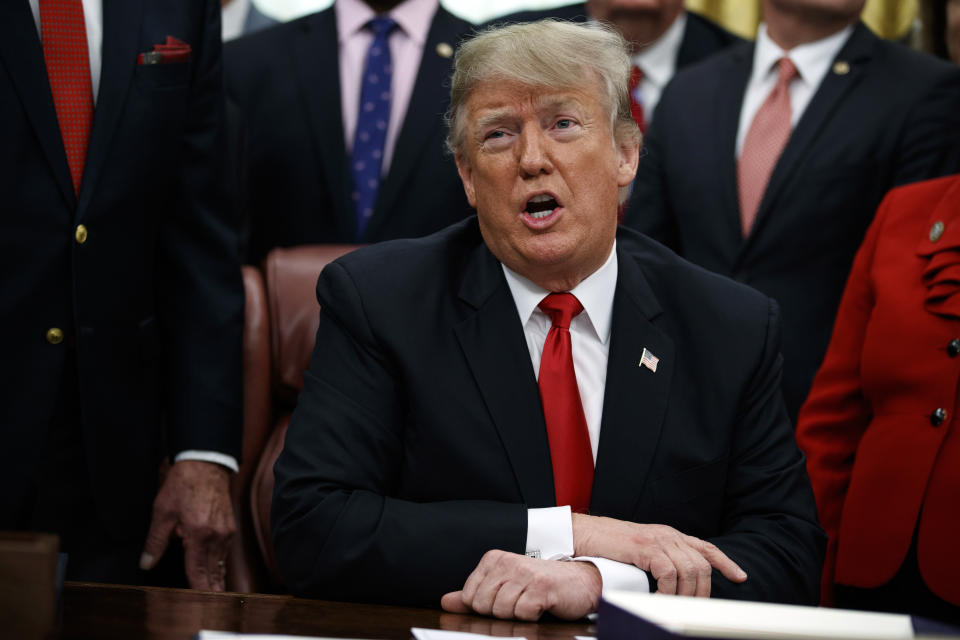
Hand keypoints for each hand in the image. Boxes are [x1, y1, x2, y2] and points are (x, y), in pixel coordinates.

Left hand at [140, 460, 235, 590]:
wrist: (206, 464)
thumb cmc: (183, 485)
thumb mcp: (162, 512)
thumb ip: (155, 542)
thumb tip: (146, 564)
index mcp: (198, 534)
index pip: (198, 570)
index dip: (198, 588)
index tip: (200, 601)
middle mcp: (216, 536)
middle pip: (214, 570)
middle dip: (212, 587)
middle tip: (212, 602)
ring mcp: (226, 531)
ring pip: (221, 561)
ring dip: (217, 575)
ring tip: (216, 590)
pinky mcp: (230, 525)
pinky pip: (225, 550)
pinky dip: (220, 561)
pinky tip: (216, 566)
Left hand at [441, 550, 600, 620]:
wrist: (579, 580)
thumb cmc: (539, 584)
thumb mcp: (503, 585)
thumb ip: (473, 594)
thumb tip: (446, 601)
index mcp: (494, 559)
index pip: (470, 597)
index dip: (486, 606)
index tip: (504, 598)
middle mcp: (507, 563)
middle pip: (483, 606)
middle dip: (501, 612)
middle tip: (519, 601)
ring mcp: (524, 574)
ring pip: (502, 611)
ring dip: (518, 614)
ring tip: (530, 601)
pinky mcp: (541, 588)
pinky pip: (523, 614)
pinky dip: (532, 616)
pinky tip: (542, 605)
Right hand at [572, 513, 745, 596]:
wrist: (585, 534)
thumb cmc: (609, 546)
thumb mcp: (642, 550)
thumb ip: (661, 559)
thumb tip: (676, 582)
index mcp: (670, 535)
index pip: (706, 548)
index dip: (726, 562)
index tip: (740, 576)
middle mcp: (668, 535)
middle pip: (702, 565)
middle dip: (702, 591)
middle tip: (691, 608)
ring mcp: (658, 539)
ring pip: (688, 571)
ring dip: (684, 595)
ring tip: (672, 607)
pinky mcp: (645, 547)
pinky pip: (668, 573)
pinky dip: (667, 590)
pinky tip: (658, 597)